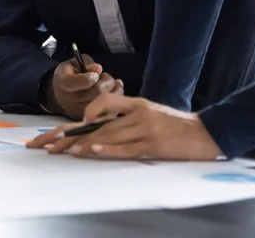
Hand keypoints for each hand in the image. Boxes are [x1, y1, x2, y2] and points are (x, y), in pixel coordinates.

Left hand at [26, 93, 222, 159]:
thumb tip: (101, 127)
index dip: (80, 117)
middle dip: (70, 135)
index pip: (102, 106)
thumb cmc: (177, 125)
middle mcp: (138, 113)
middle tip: (48, 145)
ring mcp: (146, 129)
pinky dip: (110, 149)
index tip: (63, 129)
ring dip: (84, 145)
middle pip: (97, 124)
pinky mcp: (154, 144)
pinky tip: (95, 151)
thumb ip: (129, 116)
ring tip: (64, 151)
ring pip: (109, 135)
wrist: (206, 132)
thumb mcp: (151, 113)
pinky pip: (128, 147)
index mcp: (136, 104)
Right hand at [44, 56, 121, 118]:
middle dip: (107, 81)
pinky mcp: (88, 120)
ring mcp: (78, 113)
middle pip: (97, 92)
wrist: (60, 94)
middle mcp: (69, 100)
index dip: (92, 76)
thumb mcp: (74, 63)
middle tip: (106, 76)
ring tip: (112, 83)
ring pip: (106, 102)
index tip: (97, 72)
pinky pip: (108, 112)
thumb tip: (98, 69)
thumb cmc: (69, 75)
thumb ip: (87, 64)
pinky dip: (116, 101)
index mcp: (64, 83)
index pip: (81, 82)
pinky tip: (116, 91)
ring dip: (114, 91)